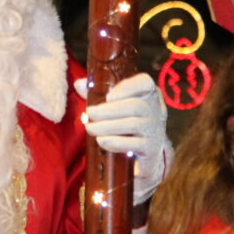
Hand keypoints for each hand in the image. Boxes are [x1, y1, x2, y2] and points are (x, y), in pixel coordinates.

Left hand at [75, 73, 171, 204]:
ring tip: (90, 128)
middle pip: (136, 106)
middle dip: (108, 110)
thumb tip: (78, 84)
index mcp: (147, 93)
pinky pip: (134, 144)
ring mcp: (155, 129)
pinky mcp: (151, 148)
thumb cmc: (126, 120)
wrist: (145, 151)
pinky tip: (101, 141)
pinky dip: (115, 142)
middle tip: (89, 114)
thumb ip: (98, 93)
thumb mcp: (115, 104)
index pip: (145, 82)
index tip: (108, 96)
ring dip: (107, 126)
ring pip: (133, 124)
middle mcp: (155, 109)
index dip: (127, 87)